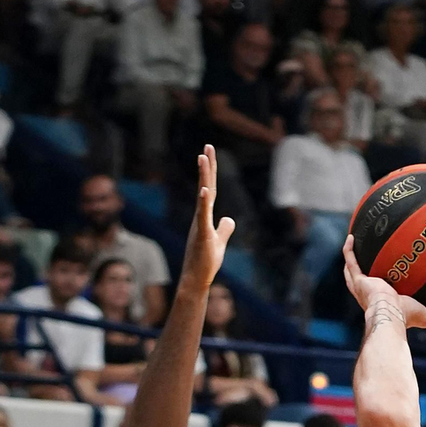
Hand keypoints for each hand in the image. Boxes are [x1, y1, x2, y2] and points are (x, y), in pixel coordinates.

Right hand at [181, 144, 235, 294]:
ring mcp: (200, 224)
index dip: (210, 172)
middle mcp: (201, 216)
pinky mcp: (203, 235)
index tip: (209, 154)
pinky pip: (203, 216)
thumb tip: (229, 218)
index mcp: (205, 217)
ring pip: (203, 197)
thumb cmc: (206, 263)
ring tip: (203, 158)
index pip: (210, 189)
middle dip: (207, 166)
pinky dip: (204, 202)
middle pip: (206, 187)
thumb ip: (224, 229)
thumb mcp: (219, 242)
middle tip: (208, 146)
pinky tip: (205, 190)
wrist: (195, 280)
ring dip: (203, 177)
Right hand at [342, 235, 425, 329]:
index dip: (381, 281)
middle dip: (362, 268)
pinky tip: (352, 236)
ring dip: (352, 256)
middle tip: (366, 254)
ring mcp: (362, 286)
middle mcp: (370, 294)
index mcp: (384, 301)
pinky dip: (349, 249)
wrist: (390, 315)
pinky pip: (350, 260)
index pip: (381, 290)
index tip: (387, 270)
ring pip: (352, 269)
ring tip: (354, 241)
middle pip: (362, 279)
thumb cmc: (406, 317)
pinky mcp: (359, 280)